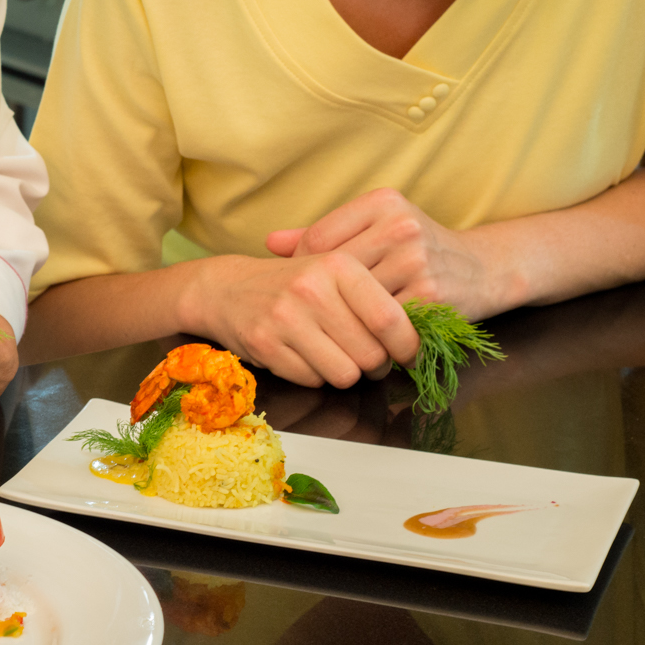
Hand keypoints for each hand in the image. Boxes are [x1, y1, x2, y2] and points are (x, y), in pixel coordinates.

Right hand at [179, 252, 416, 389]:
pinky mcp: (265, 345)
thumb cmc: (293, 283)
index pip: (390, 318)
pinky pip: (312, 380)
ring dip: (345, 373)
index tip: (409, 354)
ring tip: (335, 354)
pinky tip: (304, 355)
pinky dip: (314, 375)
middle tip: (367, 357)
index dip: (407, 345)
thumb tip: (418, 338)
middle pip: (370, 354)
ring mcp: (285, 318)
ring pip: (344, 374)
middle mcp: (312, 289)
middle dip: (375, 365)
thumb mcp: (333, 273)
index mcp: (338, 265)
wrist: (227, 288)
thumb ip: (374, 298)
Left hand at [267, 188, 502, 322]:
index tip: (304, 288)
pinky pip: (382, 322)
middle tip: (312, 316)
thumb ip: (324, 235)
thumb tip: (269, 243)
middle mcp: (400, 226)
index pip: (319, 239)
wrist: (485, 269)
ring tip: (334, 330)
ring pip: (356, 300)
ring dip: (343, 321)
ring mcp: (416, 260)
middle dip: (320, 299)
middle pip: (334, 271)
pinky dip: (370, 334)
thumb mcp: (377, 228)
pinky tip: (364, 338)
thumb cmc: (419, 250)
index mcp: (382, 203)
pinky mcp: (430, 295)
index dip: (303, 269)